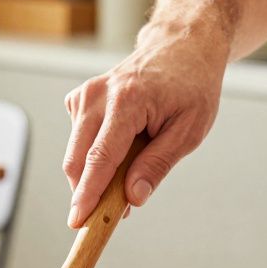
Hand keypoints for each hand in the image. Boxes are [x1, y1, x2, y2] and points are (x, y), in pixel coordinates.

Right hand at [63, 24, 227, 227]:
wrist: (181, 46)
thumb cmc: (190, 85)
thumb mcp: (189, 130)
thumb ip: (158, 164)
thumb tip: (133, 197)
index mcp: (126, 101)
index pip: (100, 158)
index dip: (87, 195)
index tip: (77, 221)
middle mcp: (97, 96)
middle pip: (77, 160)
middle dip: (88, 193)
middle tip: (111, 214)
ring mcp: (84, 96)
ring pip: (75, 154)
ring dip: (95, 176)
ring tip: (130, 173)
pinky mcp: (79, 100)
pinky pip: (78, 142)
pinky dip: (95, 157)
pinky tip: (120, 151)